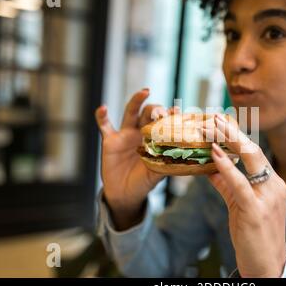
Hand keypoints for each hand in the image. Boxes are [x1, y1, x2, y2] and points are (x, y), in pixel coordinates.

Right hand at [95, 89, 177, 222]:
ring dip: (137, 101)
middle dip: (156, 109)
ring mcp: (125, 134)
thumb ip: (166, 164)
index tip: (176, 110)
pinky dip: (101, 116)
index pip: (163, 122)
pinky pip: (104, 125)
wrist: (124, 193)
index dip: (169, 115)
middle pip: (148, 113)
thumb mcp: (157, 174)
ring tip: (145, 92)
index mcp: (155, 139)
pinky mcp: (110, 140)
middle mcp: (141, 132)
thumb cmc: (143, 182)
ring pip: (131, 112)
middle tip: (162, 111)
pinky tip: (103, 108)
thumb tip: (184, 159)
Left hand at [203, 114, 285, 277]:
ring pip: (250, 160)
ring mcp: (268, 197)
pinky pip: (241, 184)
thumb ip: (227, 185)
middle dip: (232, 131)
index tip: (220, 121)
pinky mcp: (257, 210)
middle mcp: (274, 185)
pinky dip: (227, 167)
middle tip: (214, 117)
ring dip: (228, 140)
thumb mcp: (240, 205)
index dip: (236, 135)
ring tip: (211, 127)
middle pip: (253, 150)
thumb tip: (210, 167)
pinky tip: (215, 153)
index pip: (253, 153)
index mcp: (272, 182)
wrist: (267, 265)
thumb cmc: (254, 234)